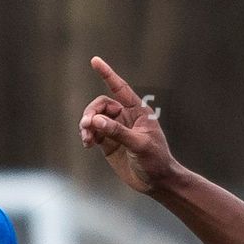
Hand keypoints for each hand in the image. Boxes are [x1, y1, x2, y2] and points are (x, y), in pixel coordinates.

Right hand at [78, 57, 175, 194]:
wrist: (157, 183)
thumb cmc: (155, 161)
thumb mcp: (139, 145)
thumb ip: (118, 132)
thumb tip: (96, 121)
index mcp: (138, 111)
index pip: (120, 88)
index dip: (107, 74)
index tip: (95, 61)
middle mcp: (125, 117)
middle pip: (101, 105)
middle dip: (91, 112)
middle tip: (87, 125)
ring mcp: (115, 130)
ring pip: (94, 118)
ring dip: (87, 126)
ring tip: (86, 139)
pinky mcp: (108, 143)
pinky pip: (93, 133)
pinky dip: (87, 135)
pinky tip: (87, 144)